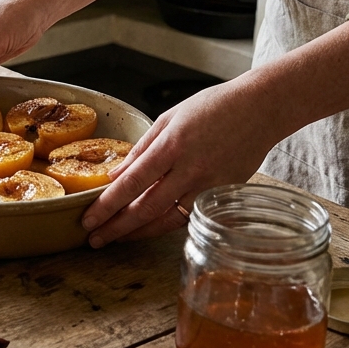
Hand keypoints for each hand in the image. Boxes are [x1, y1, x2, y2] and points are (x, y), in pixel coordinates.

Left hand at [79, 20, 348, 245]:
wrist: (261, 109)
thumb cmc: (213, 108)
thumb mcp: (170, 118)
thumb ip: (143, 149)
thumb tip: (117, 176)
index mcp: (171, 146)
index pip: (131, 184)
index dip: (107, 206)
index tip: (88, 219)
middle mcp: (189, 169)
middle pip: (146, 209)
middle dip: (116, 228)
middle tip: (94, 239)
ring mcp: (209, 185)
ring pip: (167, 220)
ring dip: (138, 233)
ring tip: (116, 239)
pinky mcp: (223, 195)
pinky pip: (189, 216)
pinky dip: (166, 226)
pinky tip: (148, 230)